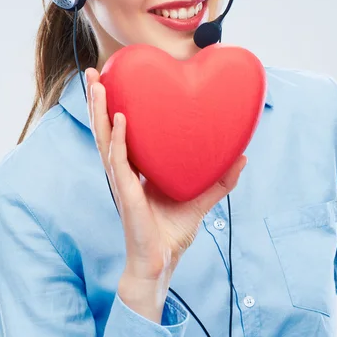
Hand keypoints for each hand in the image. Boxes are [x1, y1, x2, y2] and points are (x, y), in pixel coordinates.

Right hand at [85, 67, 247, 280]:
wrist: (160, 264)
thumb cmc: (172, 234)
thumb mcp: (201, 200)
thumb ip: (220, 179)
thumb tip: (242, 157)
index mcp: (137, 170)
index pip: (121, 132)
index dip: (115, 107)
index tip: (114, 81)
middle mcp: (124, 171)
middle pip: (105, 128)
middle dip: (97, 100)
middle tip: (93, 71)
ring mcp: (121, 182)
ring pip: (105, 139)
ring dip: (99, 110)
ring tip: (96, 83)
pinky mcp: (126, 195)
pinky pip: (119, 162)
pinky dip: (119, 138)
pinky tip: (119, 117)